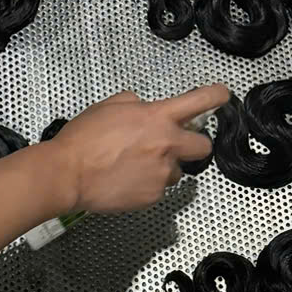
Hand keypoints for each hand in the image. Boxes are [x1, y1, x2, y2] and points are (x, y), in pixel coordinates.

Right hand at [47, 84, 227, 212]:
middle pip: (204, 146)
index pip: (200, 101)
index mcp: (158, 117)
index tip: (223, 95)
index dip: (217, 95)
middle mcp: (167, 145)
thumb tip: (143, 108)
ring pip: (177, 171)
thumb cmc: (84, 139)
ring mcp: (162, 173)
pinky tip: (126, 179)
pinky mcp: (153, 196)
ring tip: (135, 166)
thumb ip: (135, 104)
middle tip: (175, 144)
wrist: (68, 173)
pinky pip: (158, 188)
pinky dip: (147, 184)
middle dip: (193, 144)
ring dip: (165, 167)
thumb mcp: (110, 106)